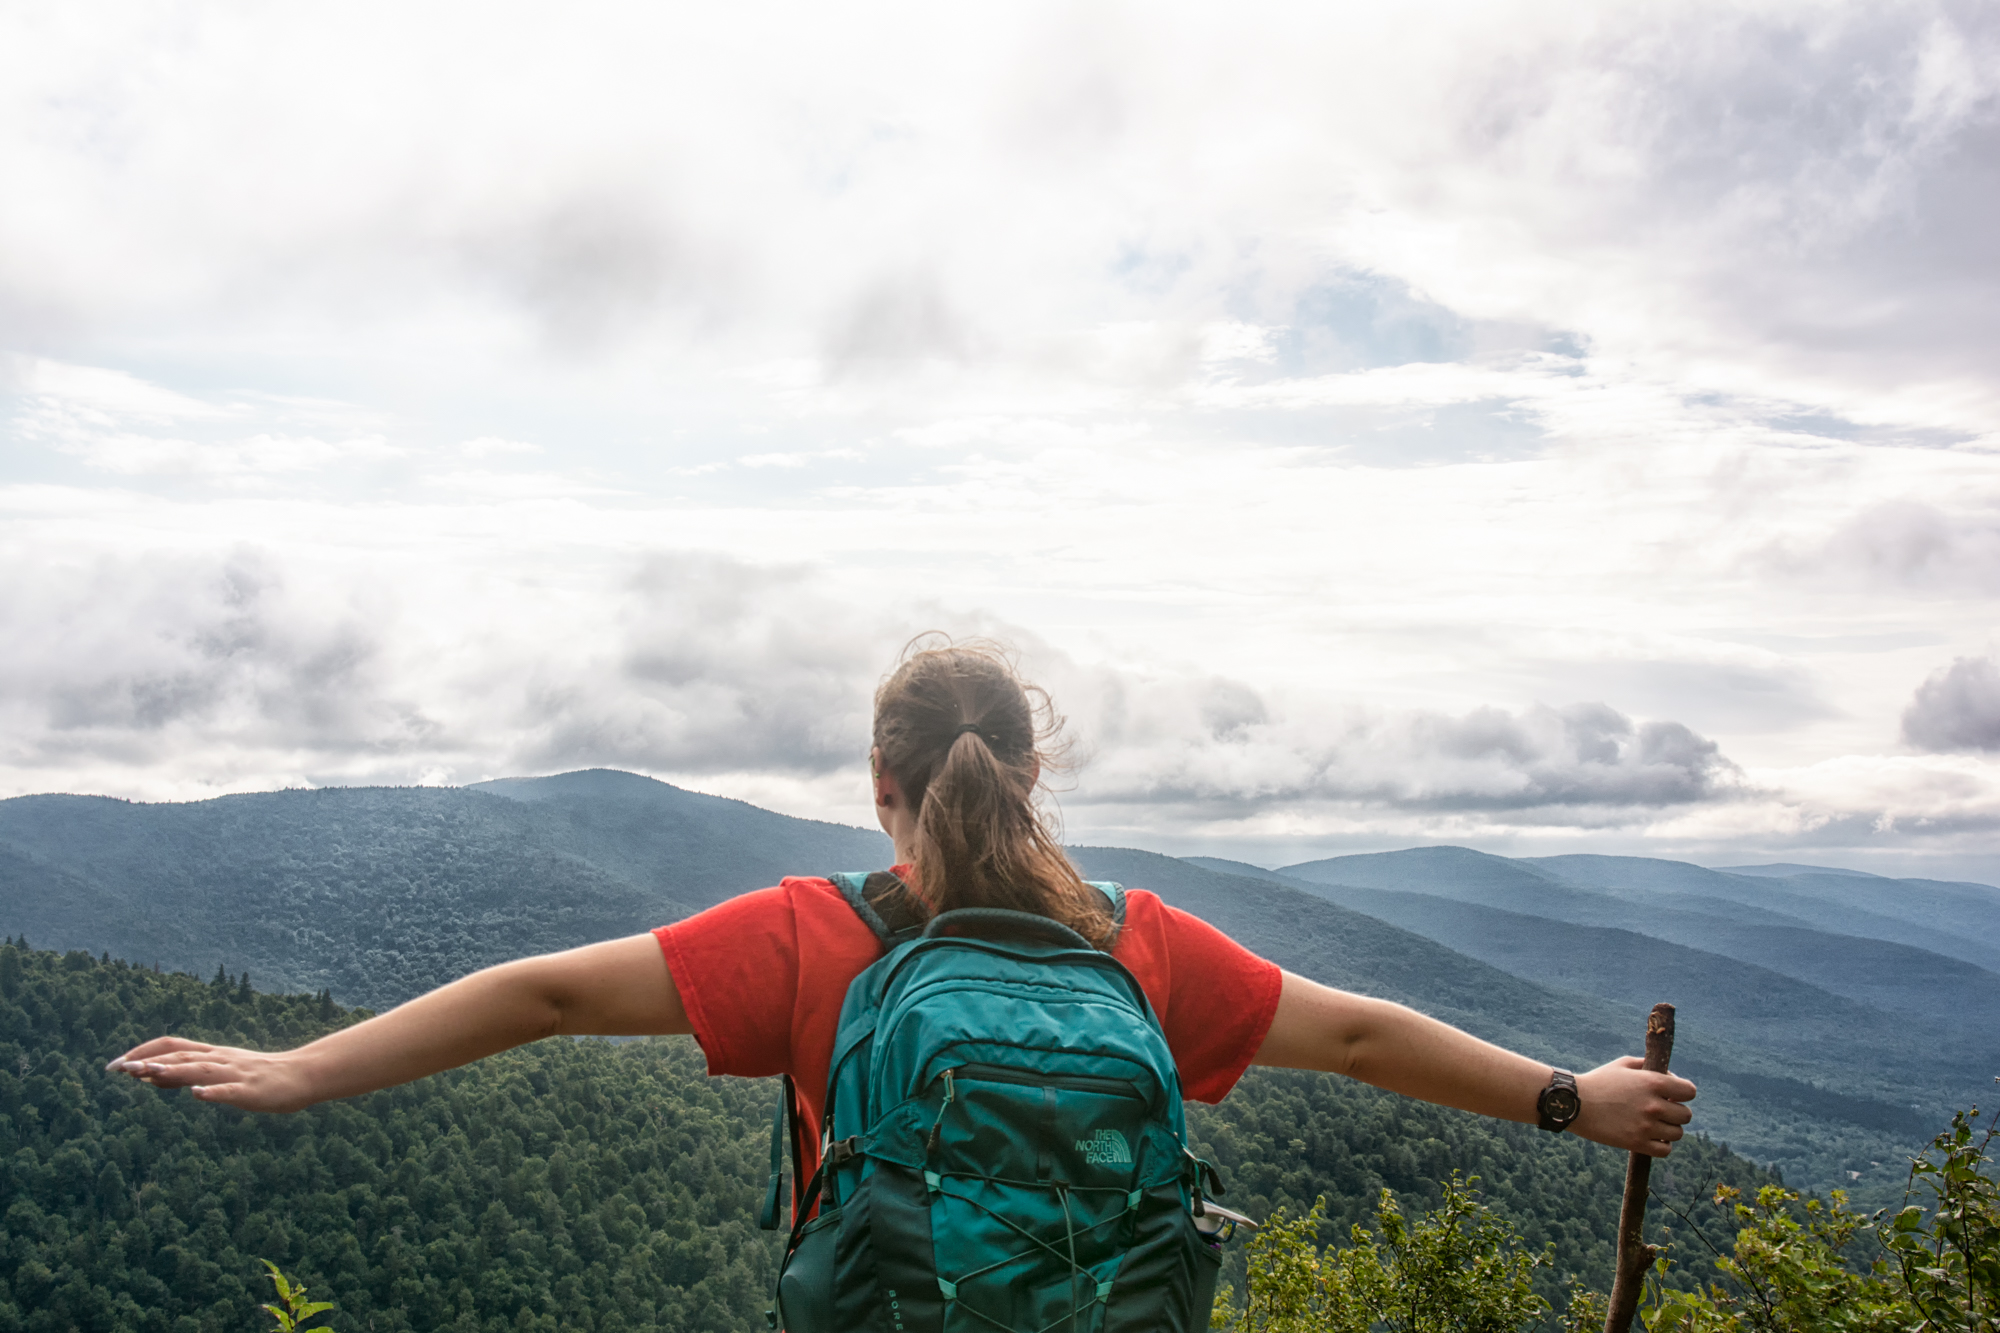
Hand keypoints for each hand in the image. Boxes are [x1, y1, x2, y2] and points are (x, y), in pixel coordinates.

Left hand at [107, 1036, 313, 1112]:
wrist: (302, 1075)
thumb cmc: (259, 1078)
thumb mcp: (217, 1074)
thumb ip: (184, 1075)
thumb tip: (148, 1077)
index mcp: (212, 1056)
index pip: (172, 1046)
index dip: (143, 1051)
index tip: (115, 1065)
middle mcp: (220, 1060)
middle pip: (181, 1056)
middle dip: (149, 1061)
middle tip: (120, 1068)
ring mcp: (236, 1075)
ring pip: (201, 1069)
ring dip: (173, 1071)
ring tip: (147, 1073)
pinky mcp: (251, 1091)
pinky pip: (231, 1091)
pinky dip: (214, 1091)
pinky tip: (198, 1095)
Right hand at [1572, 1056, 1696, 1155]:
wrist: (1573, 1103)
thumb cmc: (1598, 1081)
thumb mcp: (1623, 1064)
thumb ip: (1648, 1066)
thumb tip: (1670, 1076)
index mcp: (1652, 1082)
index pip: (1690, 1091)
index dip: (1683, 1093)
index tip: (1673, 1095)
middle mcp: (1653, 1105)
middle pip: (1686, 1115)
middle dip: (1676, 1111)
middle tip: (1661, 1110)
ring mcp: (1646, 1126)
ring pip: (1678, 1133)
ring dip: (1669, 1129)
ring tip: (1655, 1125)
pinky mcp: (1636, 1143)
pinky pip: (1665, 1150)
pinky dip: (1662, 1145)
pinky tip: (1651, 1137)